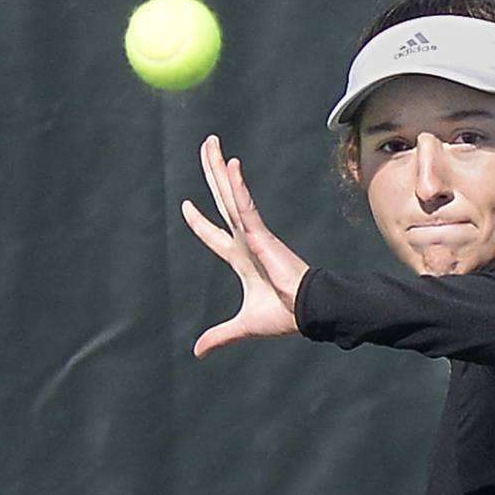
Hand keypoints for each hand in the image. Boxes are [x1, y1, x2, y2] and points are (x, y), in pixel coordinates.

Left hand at [181, 135, 309, 357]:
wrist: (308, 312)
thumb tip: (198, 351)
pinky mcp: (261, 235)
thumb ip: (221, 335)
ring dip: (219, 169)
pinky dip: (237, 187)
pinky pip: (245, 207)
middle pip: (222, 200)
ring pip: (230, 195)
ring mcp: (252, 234)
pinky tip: (231, 165)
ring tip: (211, 143)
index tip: (186, 205)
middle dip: (212, 174)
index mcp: (241, 258)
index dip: (199, 221)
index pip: (214, 234)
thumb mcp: (244, 325)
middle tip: (206, 147)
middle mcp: (245, 240)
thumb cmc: (285, 316)